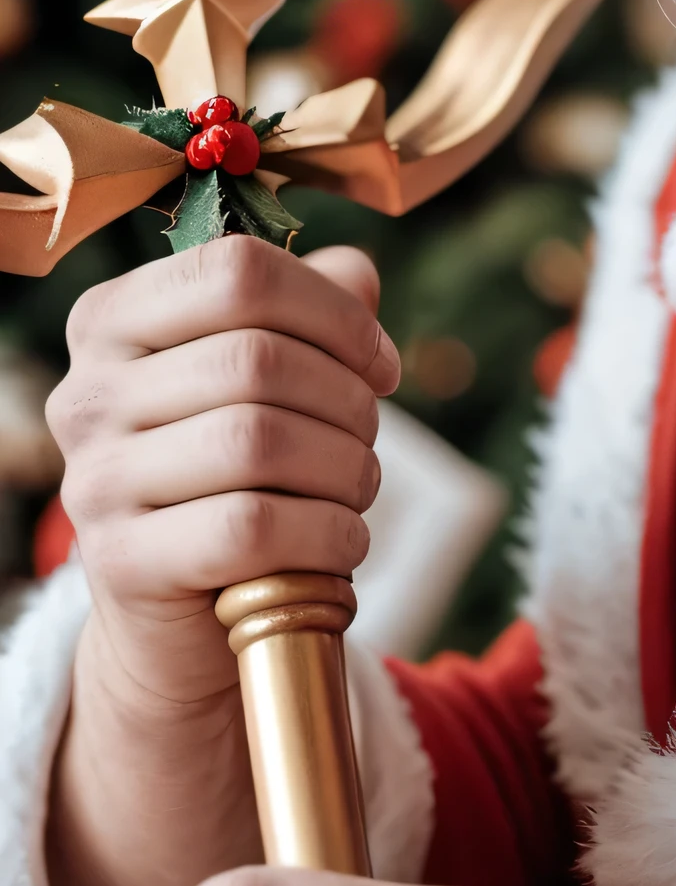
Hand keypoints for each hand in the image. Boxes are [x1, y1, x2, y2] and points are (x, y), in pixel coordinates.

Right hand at [43, 237, 399, 885]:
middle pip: (259, 358)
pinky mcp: (119, 563)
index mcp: (114, 320)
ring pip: (258, 441)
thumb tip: (356, 274)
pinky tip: (343, 540)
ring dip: (345, 468)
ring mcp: (92, 480)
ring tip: (357, 489)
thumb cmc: (236, 474)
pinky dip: (326, 533)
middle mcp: (87, 393)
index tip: (378, 363)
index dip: (335, 313)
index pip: (239, 270)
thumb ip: (312, 309)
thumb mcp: (269, 379)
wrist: (181, 616)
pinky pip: (250, 529)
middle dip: (349, 401)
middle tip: (368, 439)